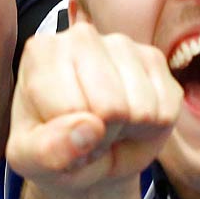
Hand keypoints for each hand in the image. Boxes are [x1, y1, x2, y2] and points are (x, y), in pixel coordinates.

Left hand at [7, 23, 179, 194]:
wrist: (88, 155)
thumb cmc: (54, 149)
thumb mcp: (34, 161)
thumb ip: (49, 151)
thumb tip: (90, 129)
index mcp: (41, 52)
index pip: (69, 110)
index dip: (71, 137)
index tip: (62, 134)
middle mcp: (81, 36)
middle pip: (111, 107)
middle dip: (102, 134)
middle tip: (86, 132)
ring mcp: (122, 44)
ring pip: (141, 110)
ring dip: (126, 130)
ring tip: (105, 124)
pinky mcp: (154, 60)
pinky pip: (165, 111)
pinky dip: (150, 127)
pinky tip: (129, 118)